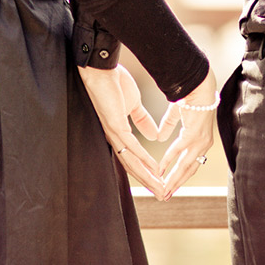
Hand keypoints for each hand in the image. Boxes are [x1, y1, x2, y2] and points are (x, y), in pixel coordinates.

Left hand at [78, 64, 164, 199]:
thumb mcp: (134, 105)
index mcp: (119, 133)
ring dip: (147, 175)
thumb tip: (154, 135)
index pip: (133, 158)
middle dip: (148, 181)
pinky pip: (131, 146)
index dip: (146, 172)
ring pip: (131, 160)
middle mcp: (115, 137)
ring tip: (159, 187)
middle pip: (132, 165)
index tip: (159, 182)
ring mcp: (114, 132)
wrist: (103, 70)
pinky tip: (152, 167)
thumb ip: (142, 120)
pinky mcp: (114, 125)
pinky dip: (143, 158)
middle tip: (161, 195)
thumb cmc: (115, 84)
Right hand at [158, 68, 217, 200]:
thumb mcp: (177, 114)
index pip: (190, 164)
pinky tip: (160, 169)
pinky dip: (168, 161)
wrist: (198, 84)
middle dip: (176, 184)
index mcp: (201, 140)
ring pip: (185, 166)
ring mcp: (200, 140)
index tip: (169, 186)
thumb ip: (169, 126)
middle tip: (165, 196)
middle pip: (189, 170)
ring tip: (163, 189)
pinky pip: (178, 151)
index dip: (180, 176)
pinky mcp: (193, 134)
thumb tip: (160, 136)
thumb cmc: (190, 96)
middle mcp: (203, 144)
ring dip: (173, 179)